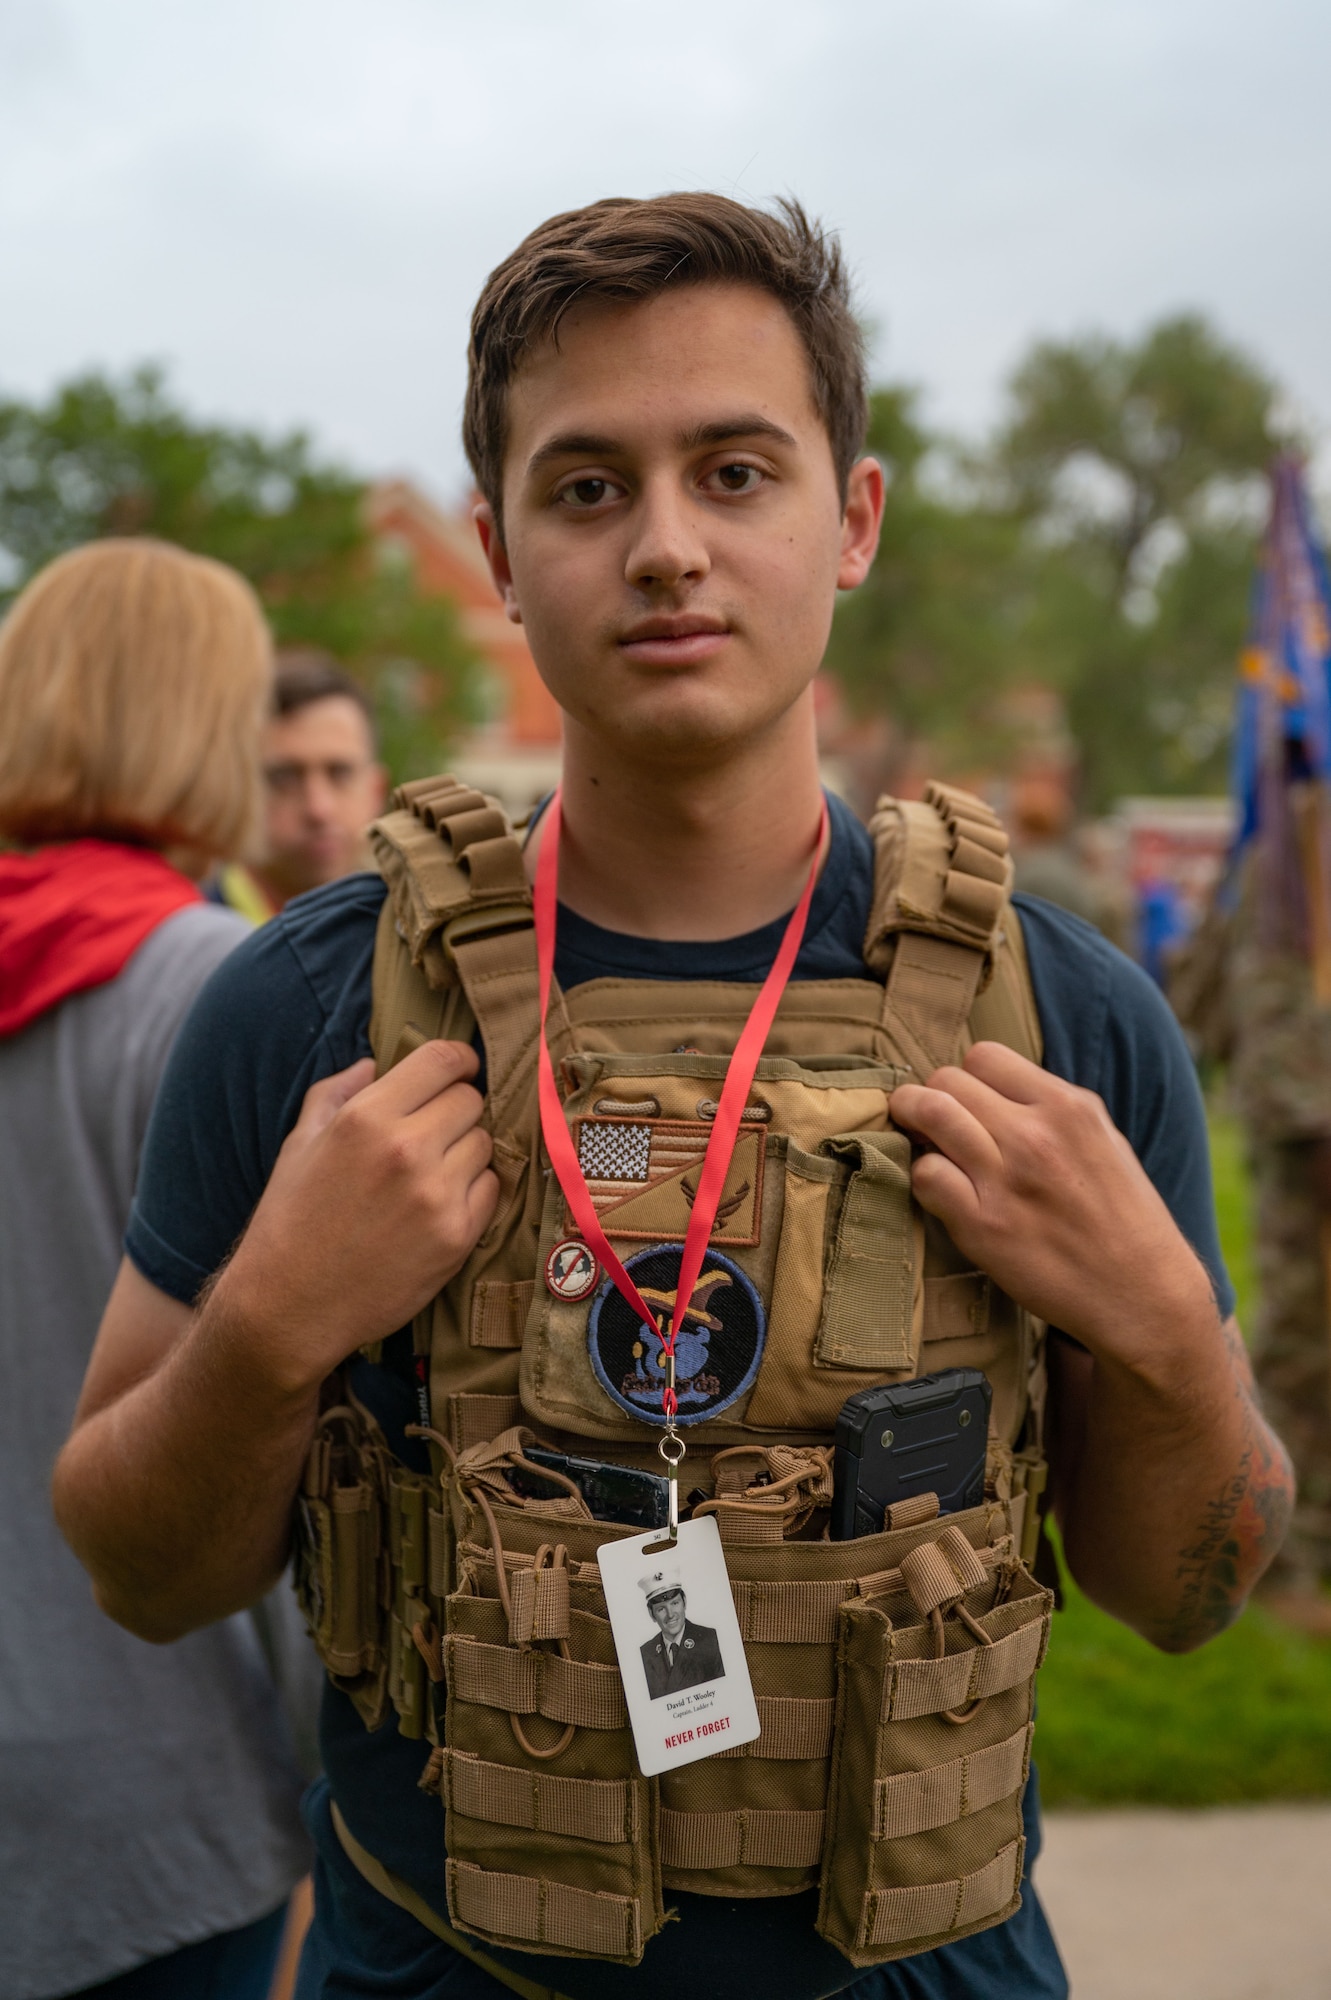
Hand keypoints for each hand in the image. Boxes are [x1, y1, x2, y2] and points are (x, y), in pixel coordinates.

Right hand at [218, 1041, 499, 1392]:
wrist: (290, 1306)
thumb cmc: (290, 1220)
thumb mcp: (299, 1144)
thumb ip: (335, 1092)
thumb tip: (373, 1063)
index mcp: (366, 1118)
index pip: (444, 1059)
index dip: (459, 1060)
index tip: (461, 1069)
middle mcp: (407, 1149)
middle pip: (471, 1101)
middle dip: (456, 1110)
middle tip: (434, 1133)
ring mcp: (437, 1194)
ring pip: (485, 1144)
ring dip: (466, 1152)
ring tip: (430, 1175)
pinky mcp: (457, 1236)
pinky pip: (492, 1189)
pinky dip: (474, 1192)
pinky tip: (439, 1205)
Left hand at [888, 1041, 1216, 1374]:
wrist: (1143, 1294)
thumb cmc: (1124, 1219)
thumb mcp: (1104, 1141)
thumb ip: (1051, 1110)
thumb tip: (996, 1091)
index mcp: (1068, 1106)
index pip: (984, 1056)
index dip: (968, 1077)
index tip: (968, 1101)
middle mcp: (1035, 1135)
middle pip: (947, 1079)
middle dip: (933, 1096)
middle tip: (933, 1122)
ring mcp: (1006, 1179)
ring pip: (929, 1113)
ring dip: (912, 1121)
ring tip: (917, 1138)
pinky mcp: (982, 1225)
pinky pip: (925, 1175)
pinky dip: (923, 1176)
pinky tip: (940, 1190)